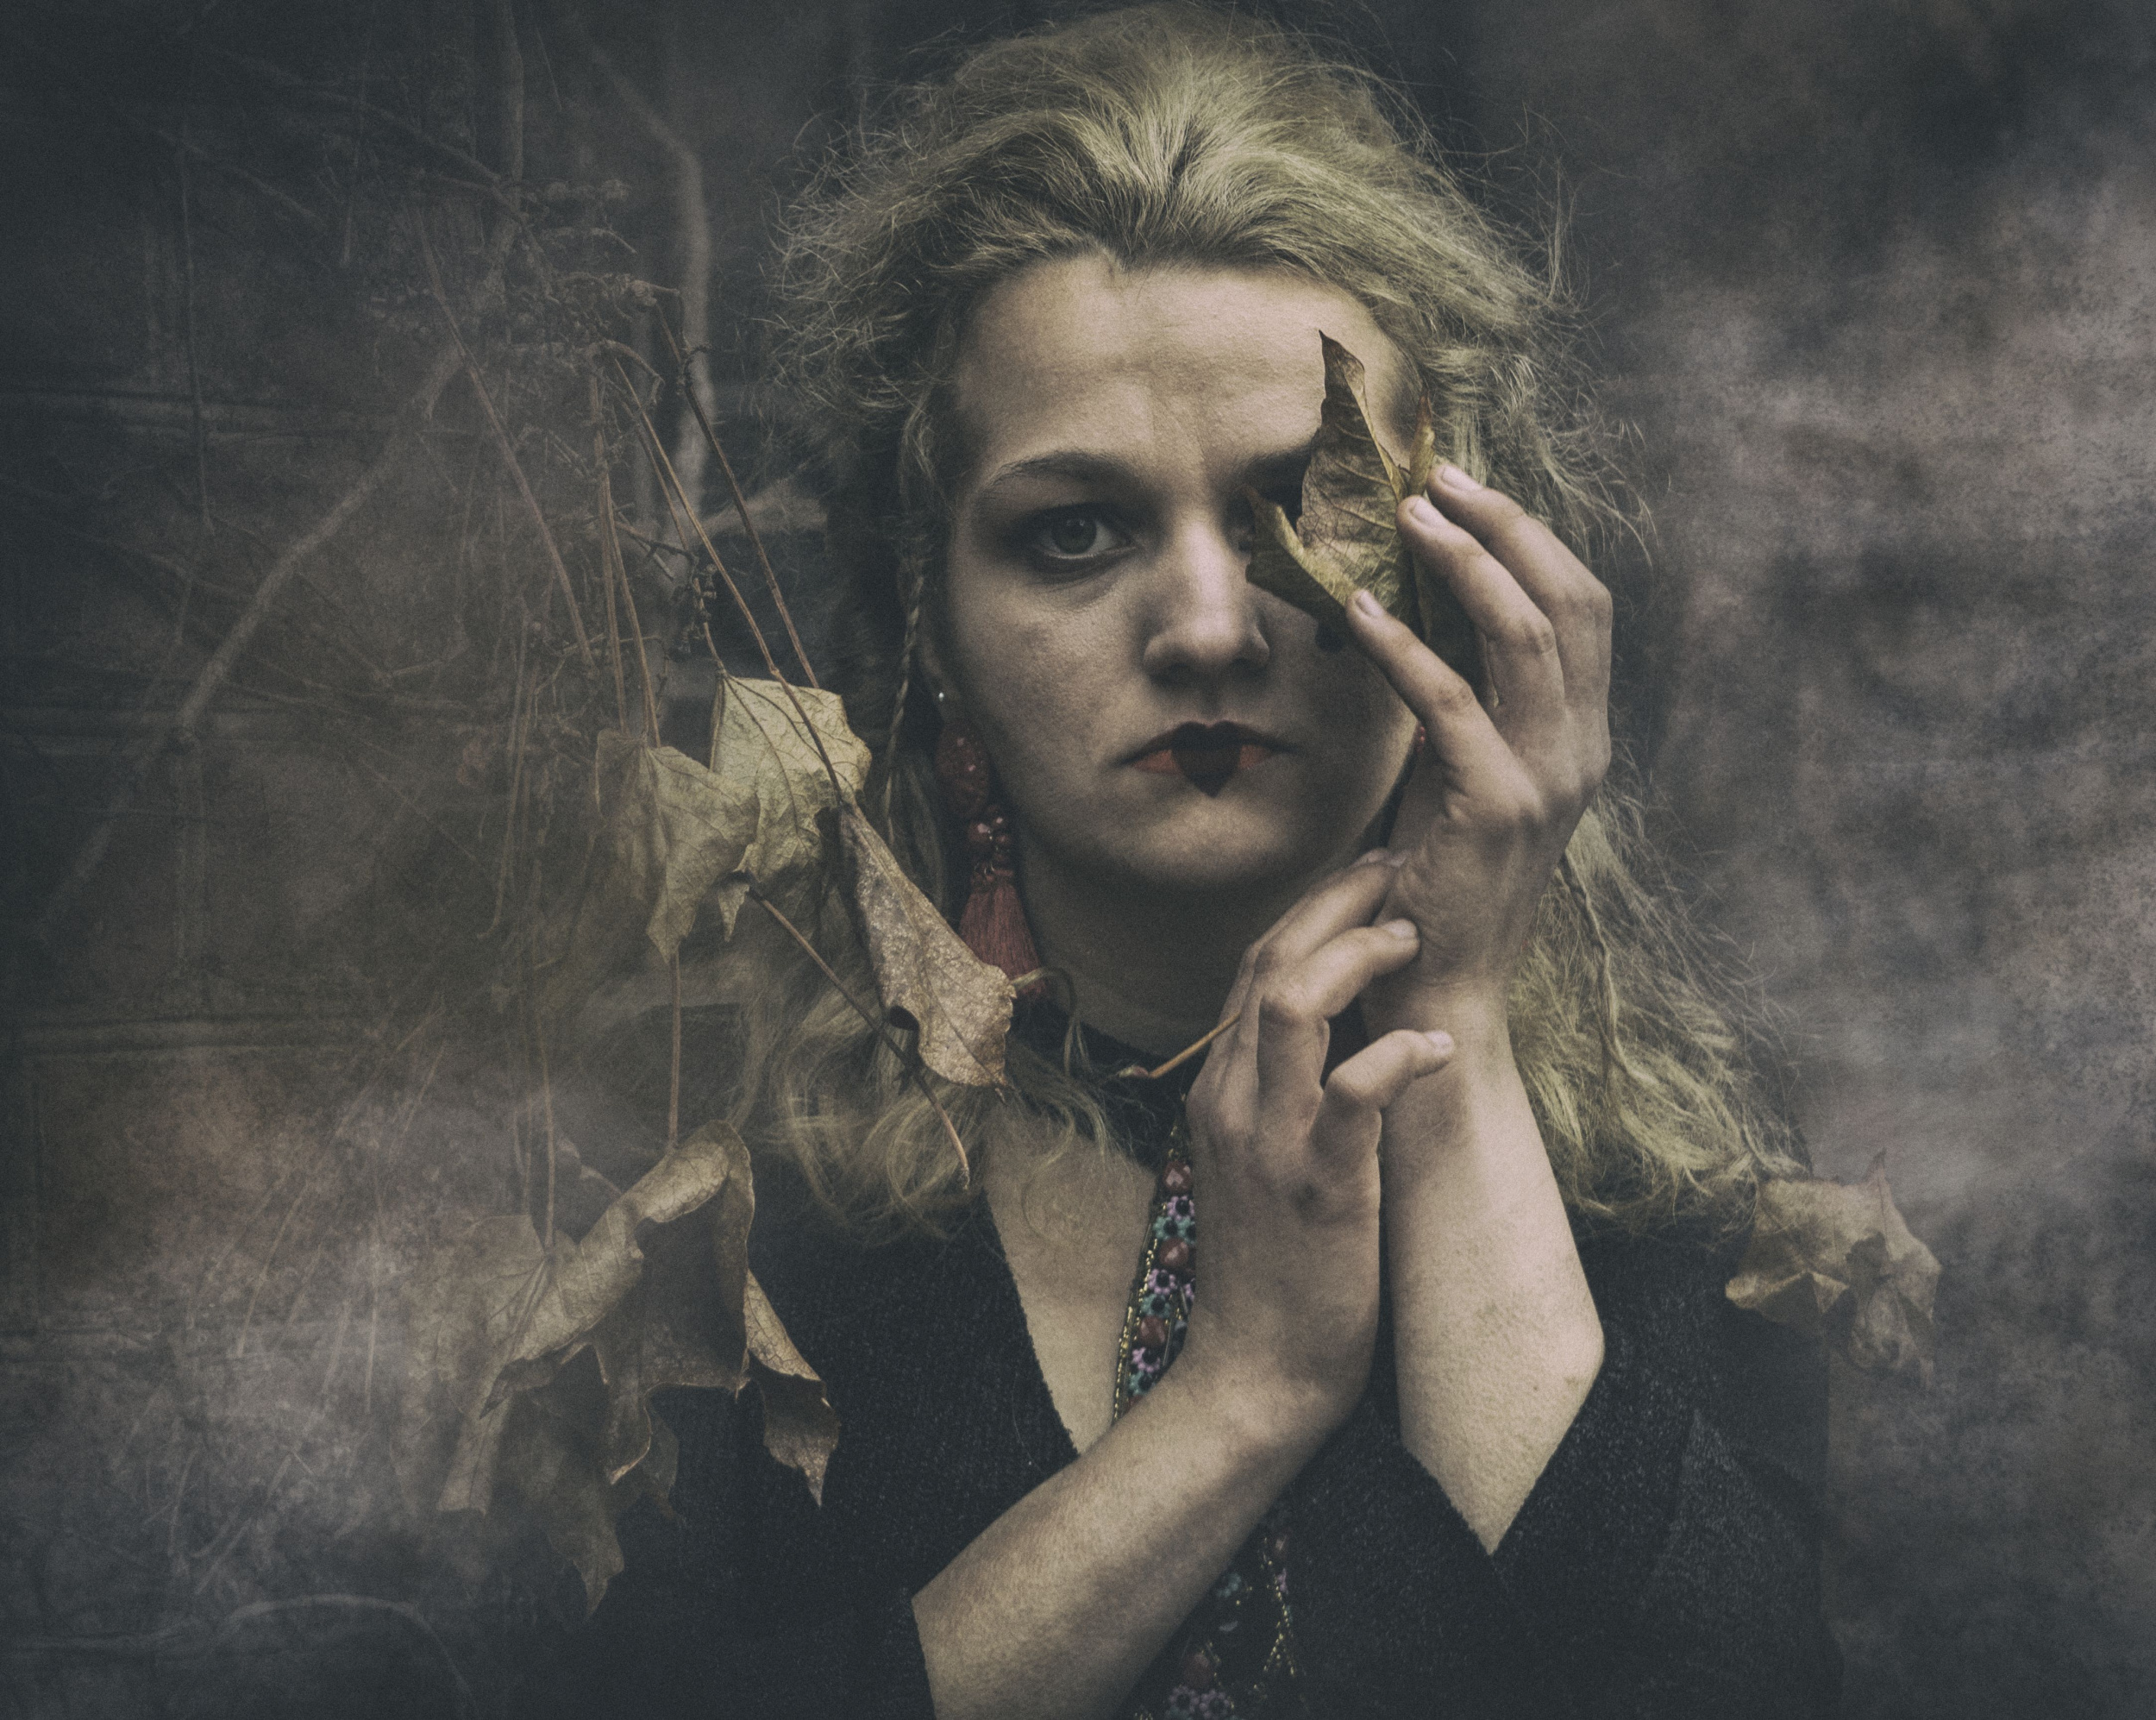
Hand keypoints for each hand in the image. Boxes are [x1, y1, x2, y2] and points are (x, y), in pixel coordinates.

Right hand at [1176, 856, 1453, 1442]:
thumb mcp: (1261, 1158)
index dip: (1313, 908)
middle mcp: (1231, 1100)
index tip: (1370, 874)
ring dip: (1356, 953)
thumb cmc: (1277, 1266)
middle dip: (1337, 900)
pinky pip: (1350, 1096)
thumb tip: (1346, 1028)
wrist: (1255, 1373)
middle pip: (1268, 960)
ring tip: (1412, 935)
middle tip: (1400, 867)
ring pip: (1289, 1003)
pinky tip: (1436, 1047)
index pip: (1254, 965)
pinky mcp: (1316, 1187)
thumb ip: (1283, 1090)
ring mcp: (1268, 1141)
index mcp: (1220, 1088)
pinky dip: (1395, 1056)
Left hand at [1347, 464, 1612, 1035]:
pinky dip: (1405, 648)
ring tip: (1406, 519)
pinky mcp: (1497, 807)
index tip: (1463, 490)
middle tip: (1436, 480)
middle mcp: (1580, 749)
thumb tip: (1420, 607)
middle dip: (1506, 526)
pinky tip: (1360, 614)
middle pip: (1571, 598)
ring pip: (1527, 633)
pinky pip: (1451, 702)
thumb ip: (1459, 699)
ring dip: (1464, 564)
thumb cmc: (1431, 877)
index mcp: (1579, 735)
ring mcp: (1547, 778)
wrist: (1435, 984)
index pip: (1582, 605)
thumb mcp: (1454, 771)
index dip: (1529, 536)